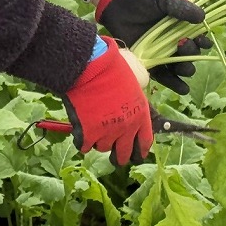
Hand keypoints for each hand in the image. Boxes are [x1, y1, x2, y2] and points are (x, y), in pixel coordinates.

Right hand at [62, 40, 152, 165]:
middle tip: (116, 158)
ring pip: (103, 148)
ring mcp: (108, 133)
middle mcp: (127, 127)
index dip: (140, 150)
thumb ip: (133, 105)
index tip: (137, 154)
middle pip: (125, 153)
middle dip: (120, 157)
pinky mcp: (88, 135)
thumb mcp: (133, 86)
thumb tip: (129, 113)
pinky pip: (84, 146)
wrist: (90, 67)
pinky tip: (80, 128)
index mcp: (141, 115)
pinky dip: (81, 140)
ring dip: (98, 141)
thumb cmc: (112, 69)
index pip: (145, 142)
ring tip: (93, 125)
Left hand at [96, 0, 208, 93]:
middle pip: (191, 54)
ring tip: (182, 68)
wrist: (116, 1)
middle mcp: (174, 40)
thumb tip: (202, 17)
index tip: (201, 41)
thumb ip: (181, 8)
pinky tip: (183, 89)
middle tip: (182, 45)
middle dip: (191, 53)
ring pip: (179, 66)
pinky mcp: (149, 61)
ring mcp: (161, 52)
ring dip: (185, 69)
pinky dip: (174, 83)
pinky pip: (164, 75)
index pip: (198, 37)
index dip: (203, 41)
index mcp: (181, 25)